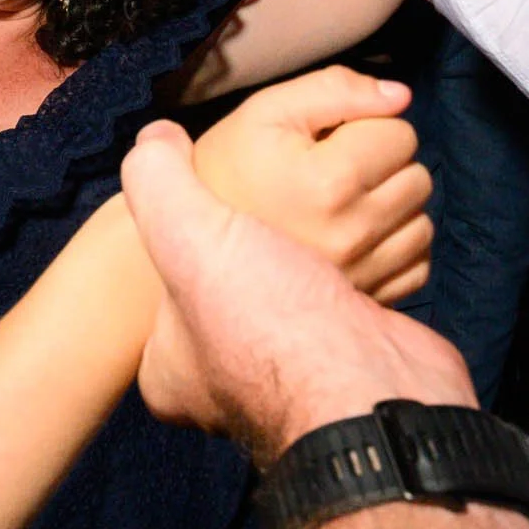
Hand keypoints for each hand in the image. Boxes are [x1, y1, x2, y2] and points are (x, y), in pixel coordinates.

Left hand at [122, 125, 473, 462]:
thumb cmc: (269, 322)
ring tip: (324, 215)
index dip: (180, 245)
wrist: (373, 390)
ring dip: (318, 250)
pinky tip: (364, 246)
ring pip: (296, 289)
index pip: (156, 299)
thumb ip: (159, 179)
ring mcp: (296, 377)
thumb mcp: (187, 234)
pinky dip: (363, 269)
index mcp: (171, 371)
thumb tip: (157, 138)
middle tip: (268, 209)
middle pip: (235, 287)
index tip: (207, 209)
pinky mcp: (352, 360)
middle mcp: (226, 386)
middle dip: (258, 242)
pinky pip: (351, 297)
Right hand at [189, 66, 432, 302]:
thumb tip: (399, 96)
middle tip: (337, 168)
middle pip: (417, 176)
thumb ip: (334, 89)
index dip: (368, 125)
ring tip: (346, 203)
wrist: (192, 248)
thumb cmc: (227, 170)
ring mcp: (361, 272)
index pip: (400, 134)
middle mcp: (351, 232)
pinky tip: (359, 237)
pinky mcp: (367, 299)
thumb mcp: (265, 112)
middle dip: (385, 164)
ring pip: (422, 221)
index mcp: (328, 181)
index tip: (332, 138)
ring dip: (394, 206)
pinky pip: (418, 266)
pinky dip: (397, 247)